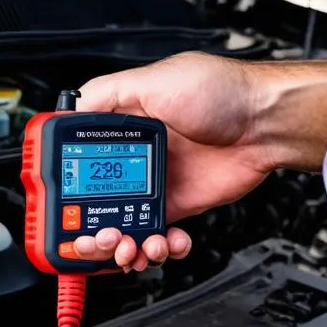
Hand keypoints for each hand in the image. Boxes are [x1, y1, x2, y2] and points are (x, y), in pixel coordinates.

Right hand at [74, 50, 326, 270]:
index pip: (81, 159)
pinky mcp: (181, 206)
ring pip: (126, 225)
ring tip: (133, 247)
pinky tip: (164, 243)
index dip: (68, 184)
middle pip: (97, 201)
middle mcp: (138, 155)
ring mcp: (158, 183)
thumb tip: (68, 111)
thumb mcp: (154, 79)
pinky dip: (158, 247)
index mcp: (124, 125)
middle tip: (99, 238)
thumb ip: (107, 94)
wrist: (265, 124)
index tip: (62, 204)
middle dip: (92, 228)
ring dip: (124, 244)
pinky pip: (159, 235)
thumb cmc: (221, 92)